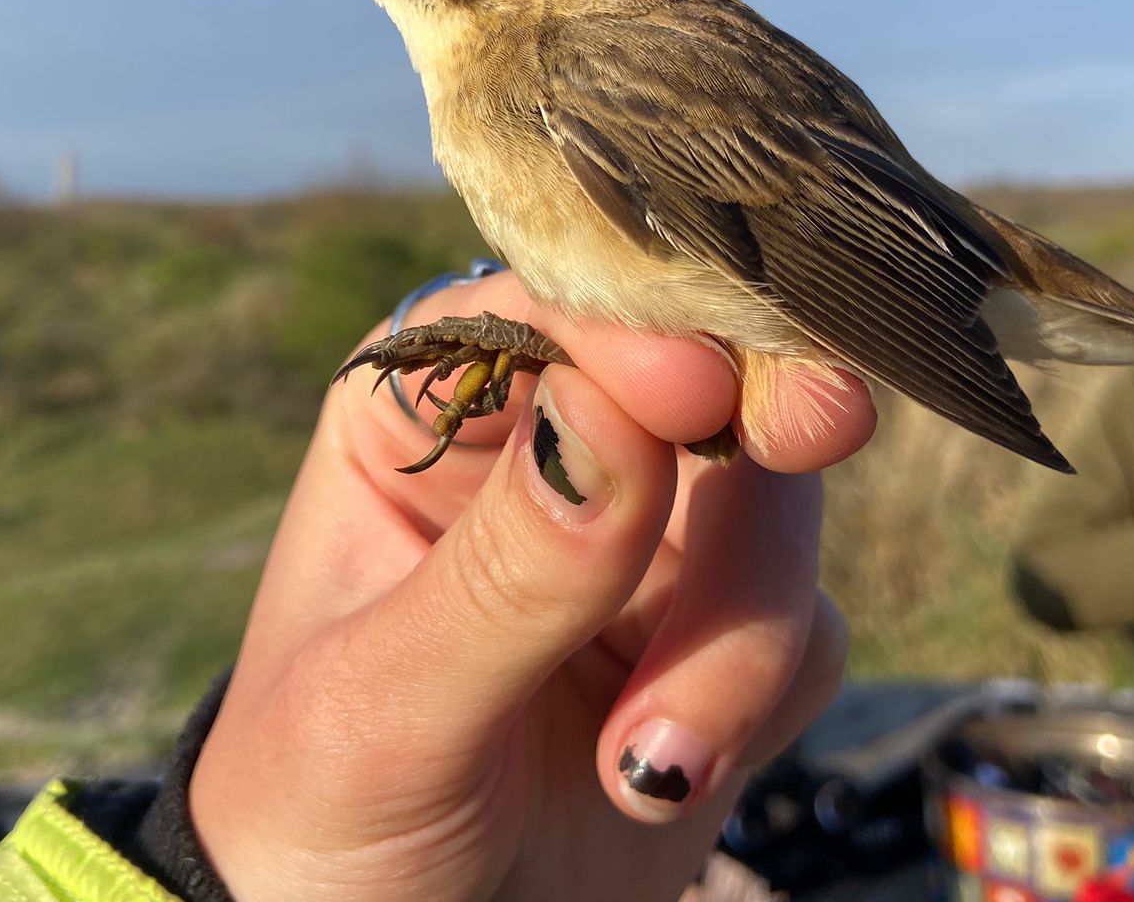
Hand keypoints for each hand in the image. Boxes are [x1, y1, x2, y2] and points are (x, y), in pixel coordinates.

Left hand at [186, 269, 859, 901]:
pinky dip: (758, 697)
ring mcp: (646, 544)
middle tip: (817, 428)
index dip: (633, 324)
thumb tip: (620, 411)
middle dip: (758, 422)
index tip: (690, 385)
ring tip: (645, 768)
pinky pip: (804, 625)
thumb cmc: (315, 822)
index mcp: (430, 409)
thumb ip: (507, 571)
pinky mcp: (720, 643)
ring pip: (773, 501)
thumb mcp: (382, 706)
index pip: (551, 311)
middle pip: (699, 378)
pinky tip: (659, 779)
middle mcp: (548, 446)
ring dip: (738, 632)